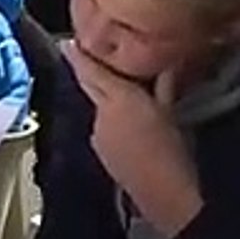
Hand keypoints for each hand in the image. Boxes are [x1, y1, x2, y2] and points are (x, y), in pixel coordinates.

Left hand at [62, 41, 202, 238]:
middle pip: (90, 87)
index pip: (92, 71)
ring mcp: (98, 137)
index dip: (78, 56)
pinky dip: (112, 124)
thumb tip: (166, 67)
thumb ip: (164, 87)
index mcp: (118, 99)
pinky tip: (129, 129)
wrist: (164, 195)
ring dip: (107, 102)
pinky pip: (103, 130)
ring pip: (99, 110)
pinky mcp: (101, 155)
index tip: (66, 43)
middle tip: (90, 58)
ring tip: (125, 98)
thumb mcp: (171, 113)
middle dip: (89, 74)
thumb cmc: (173, 149)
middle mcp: (101, 115)